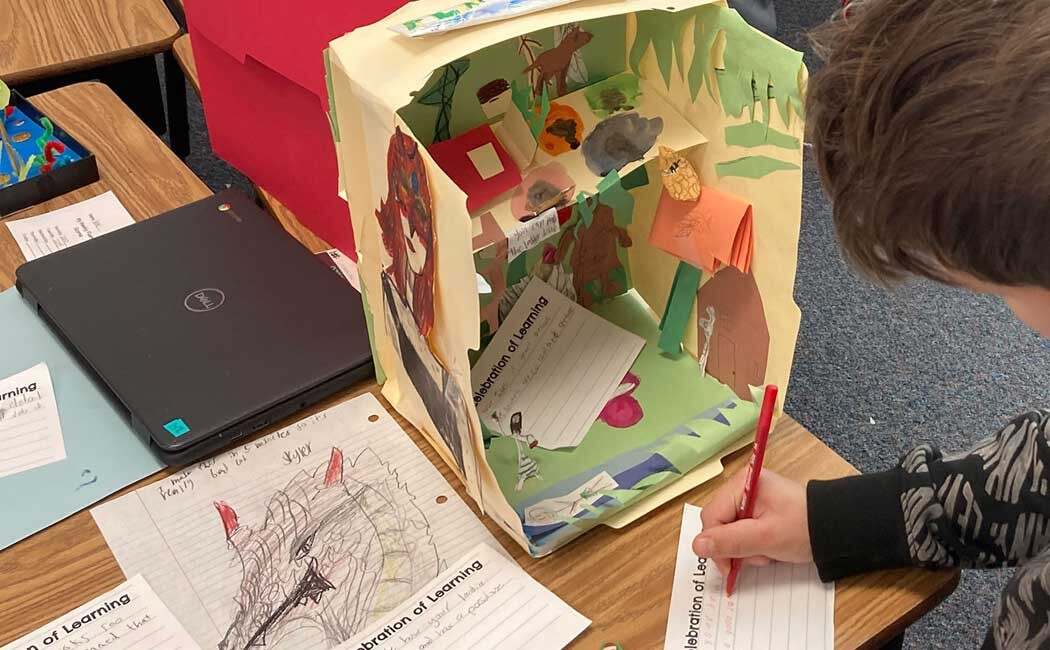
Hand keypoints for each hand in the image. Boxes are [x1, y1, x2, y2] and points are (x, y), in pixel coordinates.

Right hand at [691, 468, 812, 574]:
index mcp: (742, 484)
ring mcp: (750, 499)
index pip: (711, 517)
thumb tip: (696, 546)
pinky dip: (752, 545)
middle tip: (758, 557)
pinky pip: (741, 531)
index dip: (716, 544)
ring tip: (767, 554)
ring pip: (728, 531)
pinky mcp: (758, 510)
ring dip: (744, 549)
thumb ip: (729, 542)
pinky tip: (768, 550)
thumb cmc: (803, 529)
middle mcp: (742, 487)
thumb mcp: (765, 538)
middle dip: (734, 547)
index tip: (730, 566)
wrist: (837, 529)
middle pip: (718, 524)